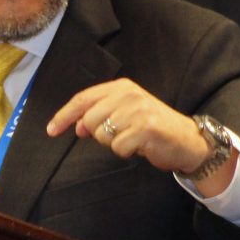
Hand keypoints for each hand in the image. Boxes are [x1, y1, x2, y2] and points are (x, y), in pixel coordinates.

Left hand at [46, 78, 234, 191]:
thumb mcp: (125, 115)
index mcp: (122, 87)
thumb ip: (100, 116)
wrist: (188, 140)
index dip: (64, 115)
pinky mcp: (145, 128)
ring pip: (102, 134)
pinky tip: (141, 146)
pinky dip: (126, 152)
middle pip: (89, 120)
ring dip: (115, 144)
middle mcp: (129, 94)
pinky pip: (118, 147)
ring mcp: (137, 110)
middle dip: (99, 134)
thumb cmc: (153, 128)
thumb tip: (76, 126)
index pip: (83, 99)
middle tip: (121, 135)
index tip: (51, 130)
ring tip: (134, 139)